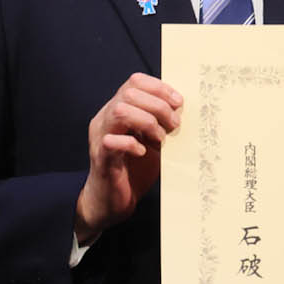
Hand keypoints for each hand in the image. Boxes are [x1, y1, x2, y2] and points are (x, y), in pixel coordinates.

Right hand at [76, 74, 183, 242]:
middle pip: (129, 93)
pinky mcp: (101, 158)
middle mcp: (105, 119)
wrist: (113, 202)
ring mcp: (100, 137)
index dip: (159, 88)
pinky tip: (143, 152)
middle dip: (158, 106)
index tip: (178, 102)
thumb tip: (183, 110)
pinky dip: (132, 144)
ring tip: (160, 138)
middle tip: (174, 124)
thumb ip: (161, 124)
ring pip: (120, 111)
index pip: (134, 82)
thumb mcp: (152, 141)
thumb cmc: (134, 170)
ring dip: (147, 121)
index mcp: (117, 110)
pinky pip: (112, 142)